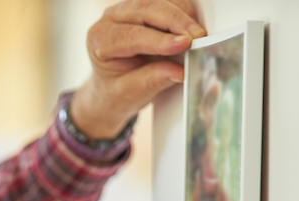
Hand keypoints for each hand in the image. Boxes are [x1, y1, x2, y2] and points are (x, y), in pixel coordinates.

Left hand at [70, 0, 207, 138]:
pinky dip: (183, 11)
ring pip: (158, 1)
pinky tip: (193, 26)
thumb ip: (152, 80)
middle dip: (176, 22)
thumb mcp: (130, 93)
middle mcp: (110, 19)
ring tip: (199, 34)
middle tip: (199, 37)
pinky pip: (166, 1)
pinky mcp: (144, 7)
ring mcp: (127, 9)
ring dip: (182, 14)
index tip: (184, 44)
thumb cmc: (117, 90)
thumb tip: (180, 71)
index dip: (160, 39)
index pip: (131, 36)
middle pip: (145, 10)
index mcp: (100, 40)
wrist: (114, 88)